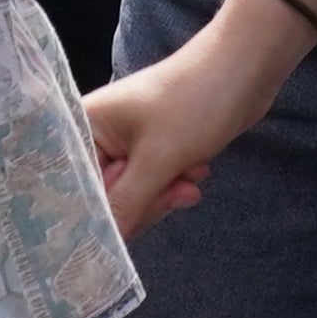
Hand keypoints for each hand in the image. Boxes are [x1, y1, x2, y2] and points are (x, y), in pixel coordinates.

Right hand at [81, 0, 305, 236]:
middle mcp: (98, 135)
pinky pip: (153, 184)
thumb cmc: (194, 102)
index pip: (71, 187)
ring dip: (162, 195)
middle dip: (139, 203)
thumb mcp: (158, 159)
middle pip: (102, 196)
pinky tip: (197, 172)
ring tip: (190, 179)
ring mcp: (127, 143)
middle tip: (170, 194)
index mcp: (84, 126)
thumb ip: (126, 206)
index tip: (114, 232)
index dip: (92, 213)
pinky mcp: (154, 149)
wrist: (246, 67)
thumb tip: (97, 250)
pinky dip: (174, 184)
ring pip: (132, 196)